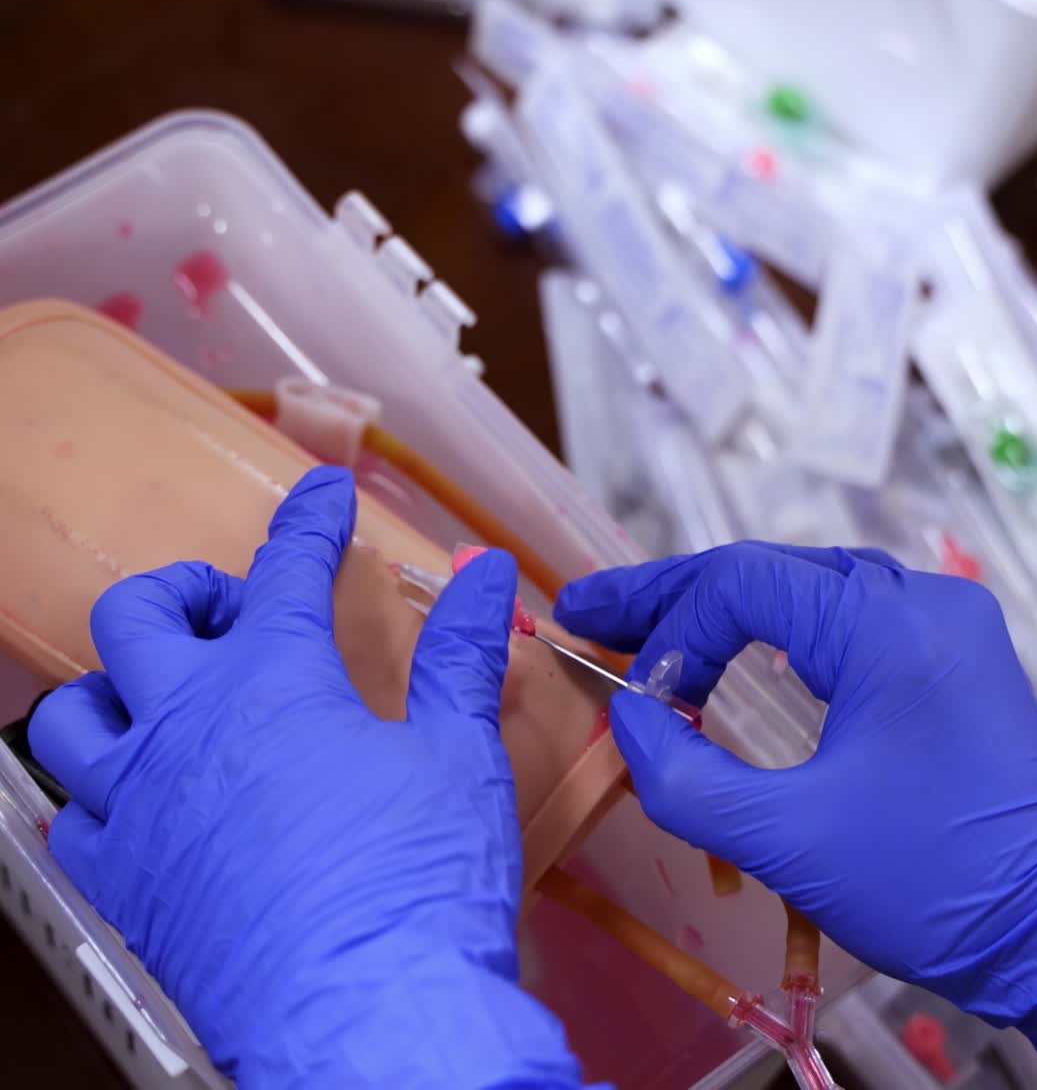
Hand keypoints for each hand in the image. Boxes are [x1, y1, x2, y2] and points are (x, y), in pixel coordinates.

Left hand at [30, 466, 579, 1089]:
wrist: (370, 1026)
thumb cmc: (419, 884)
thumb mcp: (458, 753)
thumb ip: (459, 653)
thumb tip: (485, 573)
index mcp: (275, 686)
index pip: (285, 570)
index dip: (309, 520)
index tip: (320, 493)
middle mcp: (186, 734)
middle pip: (139, 618)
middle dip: (185, 589)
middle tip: (236, 608)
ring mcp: (139, 813)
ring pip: (71, 715)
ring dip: (118, 688)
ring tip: (172, 696)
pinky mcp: (124, 888)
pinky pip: (69, 820)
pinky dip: (97, 792)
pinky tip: (145, 800)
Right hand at [555, 543, 1036, 1089]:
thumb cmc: (935, 880)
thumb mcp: (790, 841)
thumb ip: (686, 777)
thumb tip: (627, 722)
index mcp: (885, 624)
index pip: (743, 581)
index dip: (670, 626)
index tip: (635, 696)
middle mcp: (917, 597)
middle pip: (770, 570)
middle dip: (675, 595)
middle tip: (590, 609)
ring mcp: (941, 618)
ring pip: (806, 587)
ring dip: (725, 608)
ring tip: (645, 626)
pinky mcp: (950, 651)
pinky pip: (845, 615)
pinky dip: (778, 629)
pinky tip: (734, 646)